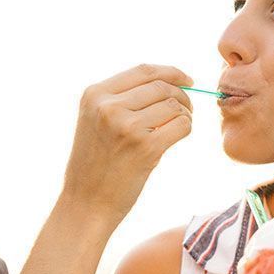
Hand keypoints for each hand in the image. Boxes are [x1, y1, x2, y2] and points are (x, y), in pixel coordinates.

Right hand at [61, 64, 193, 221]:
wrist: (86, 203)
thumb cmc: (95, 164)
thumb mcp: (95, 121)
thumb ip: (121, 99)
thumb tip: (168, 83)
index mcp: (95, 94)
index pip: (143, 70)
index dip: (171, 72)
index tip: (187, 81)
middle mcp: (108, 106)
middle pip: (162, 86)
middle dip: (182, 95)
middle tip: (188, 109)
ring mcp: (127, 125)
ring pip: (174, 105)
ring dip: (185, 114)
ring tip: (179, 126)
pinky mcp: (146, 146)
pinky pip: (181, 125)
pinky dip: (186, 129)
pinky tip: (177, 137)